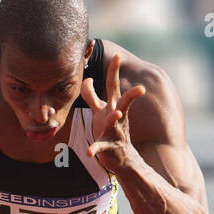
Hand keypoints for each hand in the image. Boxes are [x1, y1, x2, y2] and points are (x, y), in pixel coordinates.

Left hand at [81, 52, 145, 174]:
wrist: (122, 158)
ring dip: (114, 117)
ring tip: (115, 113)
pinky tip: (89, 153)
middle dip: (121, 82)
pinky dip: (95, 149)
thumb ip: (91, 96)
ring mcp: (114, 130)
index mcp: (112, 105)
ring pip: (115, 121)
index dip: (113, 70)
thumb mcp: (99, 111)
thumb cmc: (109, 130)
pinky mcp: (109, 146)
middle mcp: (115, 114)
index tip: (117, 55)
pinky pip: (101, 147)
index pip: (113, 84)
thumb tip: (86, 80)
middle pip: (118, 95)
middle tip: (126, 69)